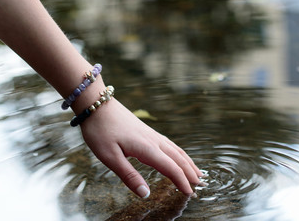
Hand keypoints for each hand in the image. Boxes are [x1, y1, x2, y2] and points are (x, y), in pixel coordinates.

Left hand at [80, 98, 202, 197]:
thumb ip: (129, 176)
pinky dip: (178, 153)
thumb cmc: (101, 130)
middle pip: (178, 158)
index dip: (181, 181)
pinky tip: (177, 155)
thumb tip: (146, 194)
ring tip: (197, 171)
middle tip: (200, 185)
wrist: (97, 104)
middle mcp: (153, 140)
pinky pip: (169, 144)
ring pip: (175, 149)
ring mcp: (151, 134)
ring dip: (187, 162)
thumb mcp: (110, 157)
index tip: (190, 194)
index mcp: (146, 149)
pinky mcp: (146, 130)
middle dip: (190, 172)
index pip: (170, 168)